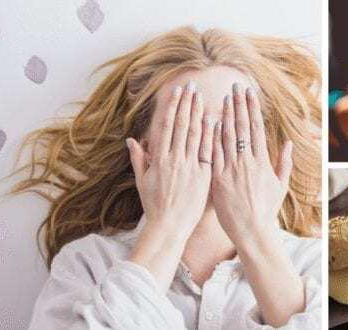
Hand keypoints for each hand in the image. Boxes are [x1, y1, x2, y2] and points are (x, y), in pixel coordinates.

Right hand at [127, 82, 212, 232]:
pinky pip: (208, 152)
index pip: (167, 126)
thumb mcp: (143, 181)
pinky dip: (212, 136)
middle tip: (192, 85)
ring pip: (196, 135)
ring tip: (203, 96)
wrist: (169, 227)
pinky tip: (215, 120)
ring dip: (199, 113)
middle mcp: (174, 160)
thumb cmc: (155, 206)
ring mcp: (190, 168)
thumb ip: (139, 159)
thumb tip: (131, 140)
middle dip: (187, 104)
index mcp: (159, 159)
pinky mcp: (203, 177)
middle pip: (182, 126)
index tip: (176, 92)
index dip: (172, 107)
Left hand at [210, 83, 291, 243]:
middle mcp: (247, 163)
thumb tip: (288, 143)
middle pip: (242, 128)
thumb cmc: (266, 210)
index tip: (249, 93)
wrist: (252, 231)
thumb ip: (284, 163)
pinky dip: (211, 138)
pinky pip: (214, 155)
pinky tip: (209, 123)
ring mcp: (232, 171)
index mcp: (262, 163)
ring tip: (223, 98)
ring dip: (225, 116)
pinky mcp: (218, 180)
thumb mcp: (280, 186)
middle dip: (238, 105)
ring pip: (227, 138)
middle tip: (235, 86)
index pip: (256, 129)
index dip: (252, 109)